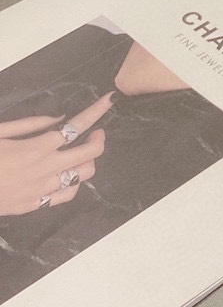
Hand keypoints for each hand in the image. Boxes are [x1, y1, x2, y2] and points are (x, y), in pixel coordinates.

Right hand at [0, 94, 111, 215]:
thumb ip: (30, 124)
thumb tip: (59, 118)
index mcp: (36, 147)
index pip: (77, 126)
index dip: (96, 112)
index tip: (108, 101)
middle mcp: (45, 169)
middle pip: (90, 153)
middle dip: (98, 139)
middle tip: (95, 132)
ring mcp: (41, 190)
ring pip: (83, 175)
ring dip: (88, 161)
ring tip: (81, 153)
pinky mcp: (33, 205)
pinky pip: (67, 195)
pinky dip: (74, 182)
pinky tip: (68, 174)